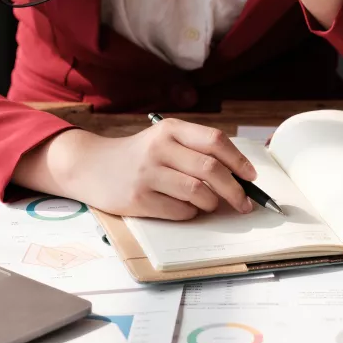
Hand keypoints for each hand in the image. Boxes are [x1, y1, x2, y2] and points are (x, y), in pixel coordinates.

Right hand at [13, 120, 258, 219]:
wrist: (90, 166)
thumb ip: (195, 151)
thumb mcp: (163, 140)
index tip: (252, 178)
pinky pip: (179, 211)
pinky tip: (184, 208)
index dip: (239, 161)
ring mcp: (147, 174)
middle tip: (244, 204)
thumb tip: (238, 177)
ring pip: (198, 192)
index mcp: (170, 129)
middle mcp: (159, 148)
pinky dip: (190, 213)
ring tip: (209, 204)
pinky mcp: (138, 199)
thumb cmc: (137, 156)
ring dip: (212, 204)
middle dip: (235, 190)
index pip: (215, 141)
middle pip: (212, 170)